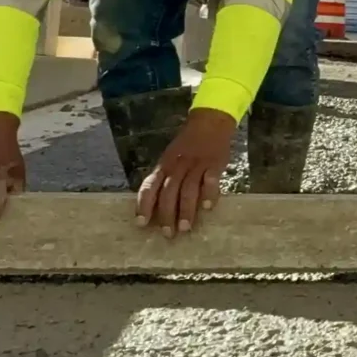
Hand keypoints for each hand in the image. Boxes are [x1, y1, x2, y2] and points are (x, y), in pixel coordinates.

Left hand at [135, 108, 236, 237]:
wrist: (209, 122)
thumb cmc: (188, 144)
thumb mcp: (171, 157)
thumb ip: (165, 177)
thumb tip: (156, 204)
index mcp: (165, 165)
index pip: (150, 186)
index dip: (144, 205)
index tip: (141, 224)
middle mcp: (178, 166)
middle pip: (169, 192)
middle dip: (167, 214)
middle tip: (168, 234)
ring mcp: (197, 165)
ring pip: (188, 189)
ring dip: (186, 210)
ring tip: (185, 228)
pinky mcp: (214, 164)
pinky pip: (211, 180)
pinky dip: (209, 194)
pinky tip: (208, 207)